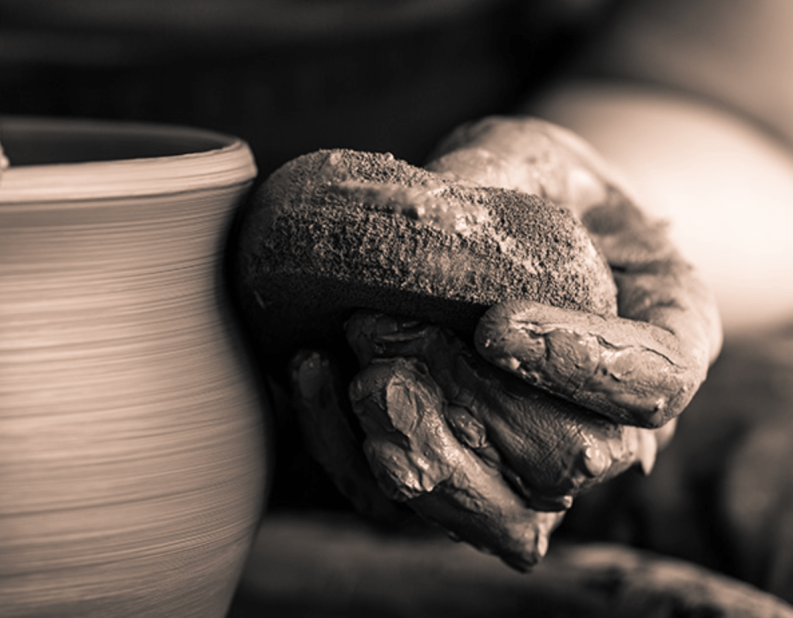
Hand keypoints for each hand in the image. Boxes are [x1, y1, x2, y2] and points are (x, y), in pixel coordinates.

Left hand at [289, 117, 720, 569]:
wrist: (486, 234)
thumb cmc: (523, 188)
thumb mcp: (523, 156)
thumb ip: (498, 177)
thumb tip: (430, 214)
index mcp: (660, 331)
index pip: (658, 381)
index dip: (584, 366)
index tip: (494, 326)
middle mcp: (607, 419)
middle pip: (574, 459)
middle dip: (475, 401)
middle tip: (384, 325)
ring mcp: (530, 464)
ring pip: (503, 519)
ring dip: (425, 452)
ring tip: (363, 375)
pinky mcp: (449, 482)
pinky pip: (413, 512)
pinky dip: (351, 453)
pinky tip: (313, 373)